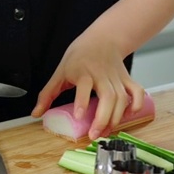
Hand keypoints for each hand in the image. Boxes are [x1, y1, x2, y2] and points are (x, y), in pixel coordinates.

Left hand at [29, 32, 145, 138]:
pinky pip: (136, 92)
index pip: (84, 86)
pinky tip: (128, 115)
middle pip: (108, 96)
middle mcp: (101, 74)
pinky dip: (136, 104)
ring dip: (116, 118)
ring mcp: (116, 77)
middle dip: (103, 118)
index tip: (80, 116)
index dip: (82, 101)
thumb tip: (36, 113)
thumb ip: (48, 94)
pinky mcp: (127, 79)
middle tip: (94, 134)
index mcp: (82, 71)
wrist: (101, 39)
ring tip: (106, 131)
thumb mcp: (59, 71)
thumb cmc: (78, 56)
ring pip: (121, 98)